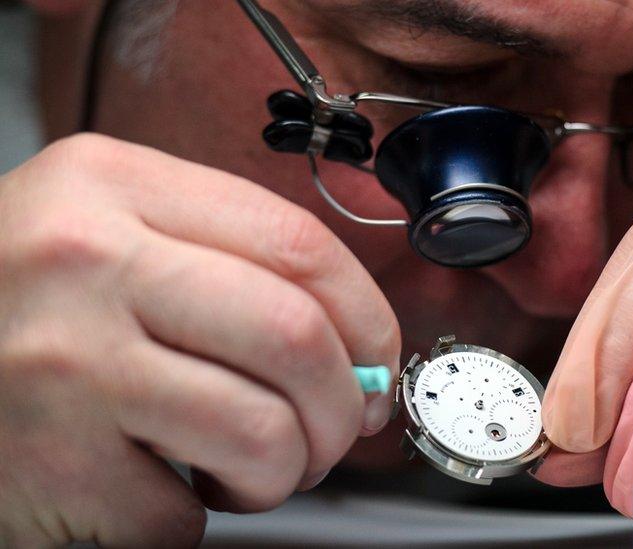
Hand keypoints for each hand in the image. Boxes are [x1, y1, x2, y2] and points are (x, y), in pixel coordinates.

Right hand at [0, 134, 399, 545]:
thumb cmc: (25, 306)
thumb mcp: (115, 237)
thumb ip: (229, 268)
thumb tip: (357, 351)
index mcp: (113, 183)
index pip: (297, 243)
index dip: (367, 316)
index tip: (377, 362)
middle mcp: (82, 259)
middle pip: (294, 336)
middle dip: (343, 407)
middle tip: (335, 434)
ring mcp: (61, 361)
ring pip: (260, 432)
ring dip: (284, 474)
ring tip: (250, 471)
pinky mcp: (49, 461)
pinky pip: (183, 513)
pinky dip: (196, 518)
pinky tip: (159, 489)